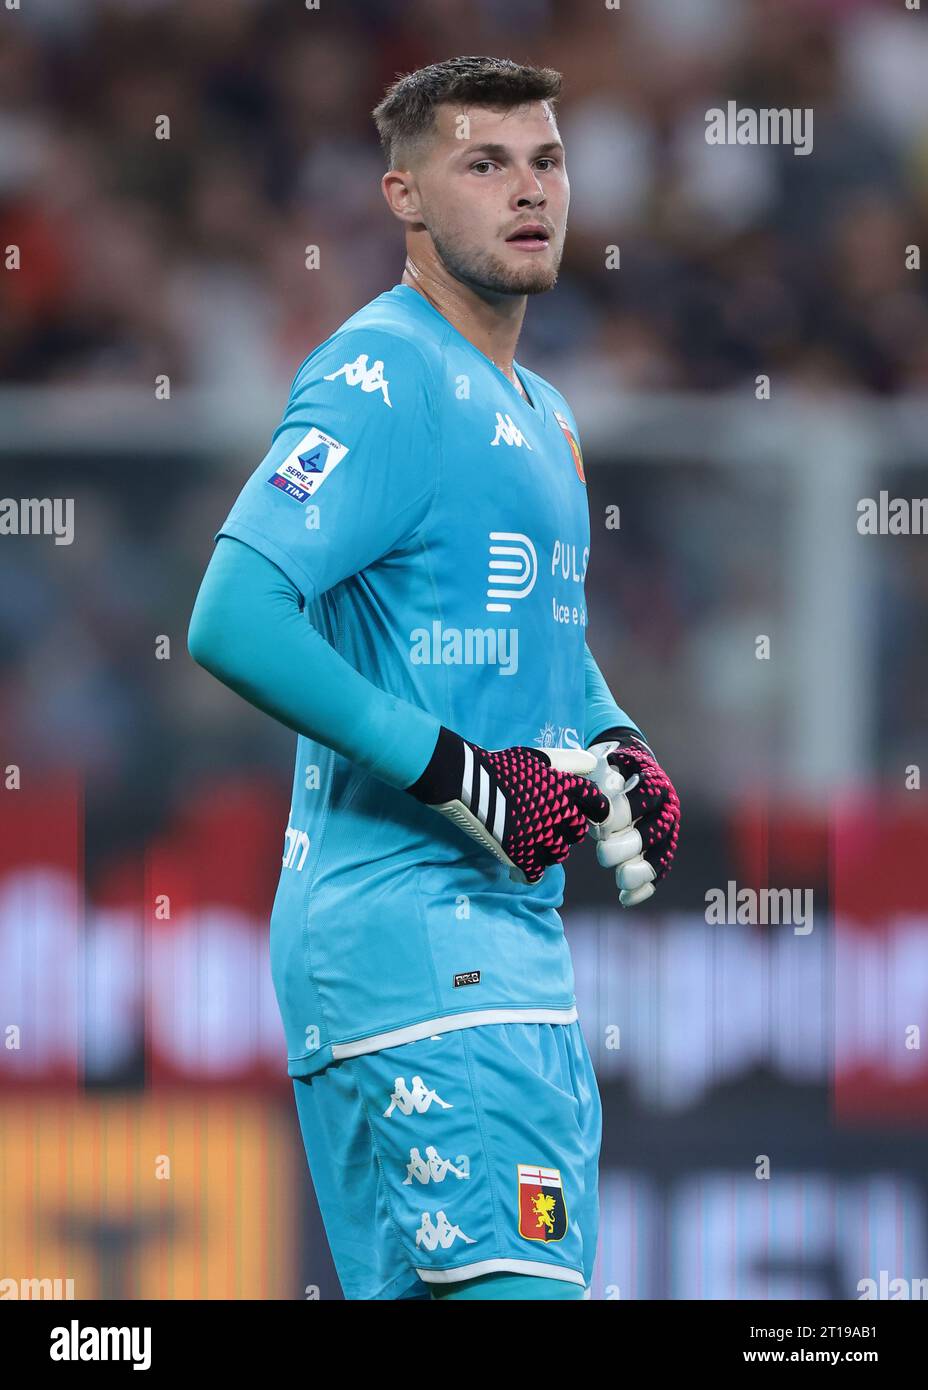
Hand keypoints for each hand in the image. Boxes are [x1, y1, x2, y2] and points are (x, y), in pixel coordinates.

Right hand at [406, 727, 610, 883]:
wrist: (466, 780)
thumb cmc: (501, 765)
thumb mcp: (537, 756)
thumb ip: (567, 760)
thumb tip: (592, 763)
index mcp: (564, 789)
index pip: (597, 804)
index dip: (596, 811)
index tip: (589, 815)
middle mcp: (557, 814)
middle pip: (577, 832)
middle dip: (567, 830)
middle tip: (550, 826)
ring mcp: (539, 836)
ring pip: (558, 854)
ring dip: (549, 850)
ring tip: (533, 843)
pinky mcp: (520, 854)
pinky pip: (536, 873)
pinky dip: (530, 871)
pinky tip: (521, 865)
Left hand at [587, 730, 679, 905]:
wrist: (631, 772)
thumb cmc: (611, 770)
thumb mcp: (606, 765)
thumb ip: (602, 778)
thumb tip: (602, 798)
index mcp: (652, 786)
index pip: (637, 804)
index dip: (615, 818)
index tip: (597, 825)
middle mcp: (666, 810)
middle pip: (650, 835)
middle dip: (623, 847)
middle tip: (602, 852)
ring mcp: (667, 834)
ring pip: (659, 859)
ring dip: (638, 872)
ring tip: (620, 878)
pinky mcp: (662, 852)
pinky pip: (657, 874)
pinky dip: (642, 889)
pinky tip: (625, 898)